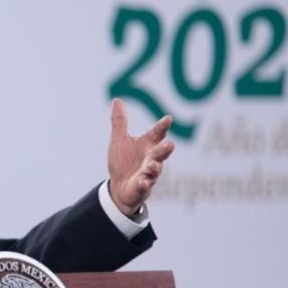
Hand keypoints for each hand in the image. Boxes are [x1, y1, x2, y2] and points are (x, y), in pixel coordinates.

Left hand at [107, 99, 174, 215]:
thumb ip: (120, 122)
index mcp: (147, 145)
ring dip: (155, 168)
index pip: (157, 134)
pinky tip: (143, 182)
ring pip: (155, 170)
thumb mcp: (119, 140)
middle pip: (160, 153)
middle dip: (165, 149)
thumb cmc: (123, 162)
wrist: (118, 187)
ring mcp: (148, 174)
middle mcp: (151, 159)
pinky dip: (144, 184)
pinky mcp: (142, 187)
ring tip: (154, 165)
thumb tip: (117, 100)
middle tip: (170, 144)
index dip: (162, 126)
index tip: (168, 119)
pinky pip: (144, 186)